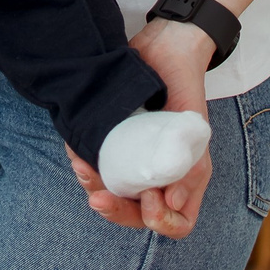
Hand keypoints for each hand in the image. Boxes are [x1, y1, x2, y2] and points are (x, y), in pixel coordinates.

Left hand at [67, 16, 214, 238]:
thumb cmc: (185, 84)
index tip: (149, 200)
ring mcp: (133, 160)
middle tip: (98, 198)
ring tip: (82, 168)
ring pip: (111, 192)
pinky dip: (84, 162)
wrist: (164, 46)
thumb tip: (172, 204)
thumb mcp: (194, 128)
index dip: (163, 222)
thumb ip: (190, 168)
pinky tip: (75, 151)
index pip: (177, 223)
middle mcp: (158, 175)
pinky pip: (96, 164)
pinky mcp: (112, 142)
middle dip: (115, 210)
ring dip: (94, 186)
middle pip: (137, 214)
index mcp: (184, 178)